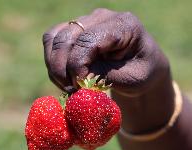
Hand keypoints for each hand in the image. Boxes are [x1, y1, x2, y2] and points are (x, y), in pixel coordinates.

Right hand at [42, 8, 169, 95]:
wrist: (141, 66)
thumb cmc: (141, 73)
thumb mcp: (132, 79)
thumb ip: (105, 75)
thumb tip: (78, 77)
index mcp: (123, 25)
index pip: (88, 39)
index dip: (78, 65)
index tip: (80, 87)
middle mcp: (101, 17)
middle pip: (66, 38)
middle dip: (63, 69)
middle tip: (72, 91)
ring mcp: (84, 21)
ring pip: (54, 38)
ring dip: (54, 67)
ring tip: (68, 86)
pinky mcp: (73, 30)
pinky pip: (51, 41)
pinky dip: (51, 61)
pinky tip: (63, 77)